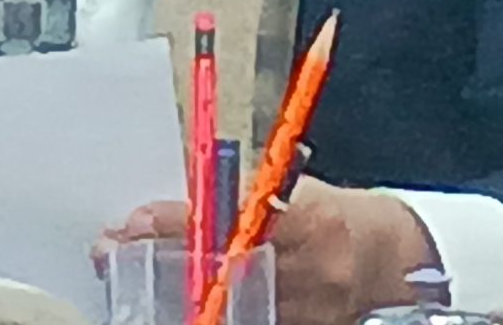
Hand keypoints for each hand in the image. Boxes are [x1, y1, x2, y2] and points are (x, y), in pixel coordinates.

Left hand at [104, 179, 440, 324]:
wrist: (390, 260)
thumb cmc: (334, 215)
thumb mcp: (297, 190)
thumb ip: (245, 197)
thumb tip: (175, 198)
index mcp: (312, 218)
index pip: (235, 219)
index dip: (179, 222)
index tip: (133, 221)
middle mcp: (311, 268)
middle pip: (221, 269)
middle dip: (161, 261)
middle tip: (112, 256)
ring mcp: (309, 309)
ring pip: (227, 306)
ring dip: (170, 295)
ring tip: (129, 286)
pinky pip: (248, 322)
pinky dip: (208, 315)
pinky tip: (173, 308)